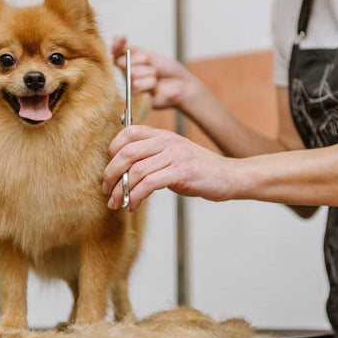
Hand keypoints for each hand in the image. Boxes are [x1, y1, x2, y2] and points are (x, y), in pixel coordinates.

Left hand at [102, 125, 235, 210]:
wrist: (230, 176)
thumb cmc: (200, 170)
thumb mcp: (174, 156)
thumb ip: (152, 157)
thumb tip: (124, 172)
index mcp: (163, 135)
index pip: (129, 132)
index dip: (113, 149)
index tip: (109, 168)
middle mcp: (167, 141)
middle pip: (127, 152)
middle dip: (111, 173)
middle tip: (107, 190)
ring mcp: (175, 155)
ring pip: (136, 170)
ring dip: (122, 190)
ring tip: (117, 202)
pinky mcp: (181, 172)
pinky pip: (150, 183)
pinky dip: (136, 196)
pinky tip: (133, 206)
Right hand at [112, 37, 200, 110]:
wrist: (182, 84)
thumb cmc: (168, 70)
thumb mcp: (150, 55)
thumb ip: (132, 50)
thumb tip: (115, 40)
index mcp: (129, 62)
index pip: (114, 52)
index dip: (116, 45)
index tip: (122, 39)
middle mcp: (127, 75)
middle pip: (122, 62)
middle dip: (140, 60)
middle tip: (152, 65)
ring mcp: (131, 87)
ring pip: (130, 74)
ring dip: (147, 72)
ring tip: (156, 76)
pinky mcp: (136, 99)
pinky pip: (136, 86)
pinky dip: (149, 83)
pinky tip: (155, 85)